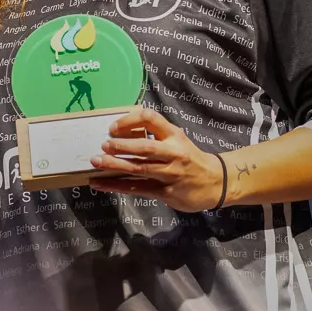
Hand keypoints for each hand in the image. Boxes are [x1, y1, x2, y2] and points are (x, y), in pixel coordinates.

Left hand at [87, 105, 225, 212]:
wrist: (216, 182)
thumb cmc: (190, 158)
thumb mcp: (178, 140)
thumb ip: (156, 135)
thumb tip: (123, 131)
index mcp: (174, 135)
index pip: (150, 118)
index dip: (129, 120)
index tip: (113, 127)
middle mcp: (173, 153)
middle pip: (144, 147)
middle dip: (121, 145)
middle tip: (103, 145)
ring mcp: (170, 173)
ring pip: (139, 168)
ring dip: (115, 165)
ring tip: (95, 162)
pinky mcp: (165, 192)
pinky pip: (137, 188)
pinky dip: (116, 186)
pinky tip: (99, 184)